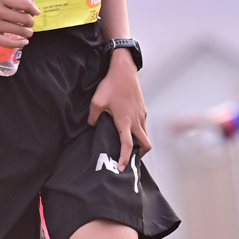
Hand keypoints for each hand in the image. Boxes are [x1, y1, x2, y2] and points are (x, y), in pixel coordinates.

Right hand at [0, 0, 35, 49]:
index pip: (24, 3)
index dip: (33, 9)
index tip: (36, 13)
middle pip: (24, 18)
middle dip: (31, 23)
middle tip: (30, 24)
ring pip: (19, 31)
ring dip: (28, 33)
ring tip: (28, 33)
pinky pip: (10, 42)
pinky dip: (20, 43)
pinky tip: (24, 42)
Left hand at [89, 49, 152, 169]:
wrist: (124, 70)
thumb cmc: (111, 85)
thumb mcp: (96, 101)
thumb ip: (93, 117)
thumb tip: (92, 126)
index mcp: (125, 121)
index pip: (127, 144)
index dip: (124, 158)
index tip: (121, 168)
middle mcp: (136, 120)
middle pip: (145, 144)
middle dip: (139, 155)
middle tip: (129, 160)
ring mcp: (142, 115)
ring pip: (145, 135)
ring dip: (140, 143)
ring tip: (129, 147)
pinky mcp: (143, 110)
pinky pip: (143, 126)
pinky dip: (139, 132)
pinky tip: (129, 130)